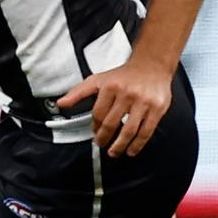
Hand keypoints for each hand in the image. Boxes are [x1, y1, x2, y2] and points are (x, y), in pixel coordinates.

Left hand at [57, 56, 171, 157]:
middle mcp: (126, 93)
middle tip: (102, 145)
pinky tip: (131, 150)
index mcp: (110, 86)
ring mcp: (142, 102)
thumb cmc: (124, 75)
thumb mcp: (98, 80)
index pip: (98, 113)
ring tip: (114, 152)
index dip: (95, 127)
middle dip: (104, 138)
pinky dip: (138, 144)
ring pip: (129, 130)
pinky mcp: (156, 108)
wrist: (151, 65)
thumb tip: (61, 103)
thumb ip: (78, 92)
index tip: (94, 134)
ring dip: (120, 146)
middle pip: (112, 123)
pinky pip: (146, 131)